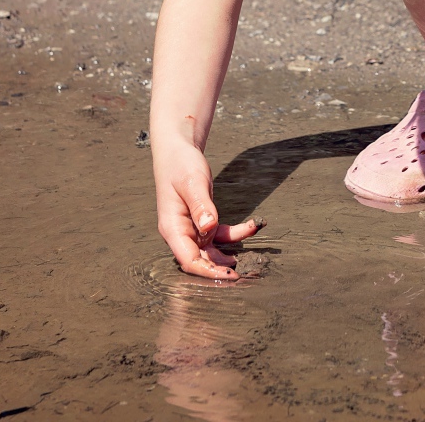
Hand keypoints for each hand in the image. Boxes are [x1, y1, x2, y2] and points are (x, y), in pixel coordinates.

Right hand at [153, 134, 264, 279]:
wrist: (178, 151)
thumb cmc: (181, 164)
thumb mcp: (192, 182)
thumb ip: (201, 206)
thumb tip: (209, 228)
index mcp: (172, 227)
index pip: (189, 259)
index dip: (208, 271)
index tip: (230, 274)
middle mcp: (180, 232)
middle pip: (200, 260)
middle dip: (220, 269)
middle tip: (245, 274)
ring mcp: (191, 228)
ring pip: (211, 250)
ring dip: (229, 253)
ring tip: (251, 257)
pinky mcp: (201, 221)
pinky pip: (219, 234)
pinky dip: (235, 233)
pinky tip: (252, 226)